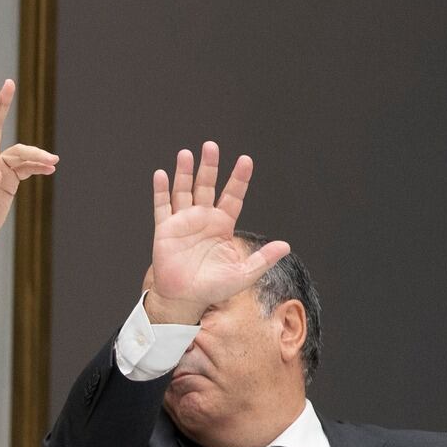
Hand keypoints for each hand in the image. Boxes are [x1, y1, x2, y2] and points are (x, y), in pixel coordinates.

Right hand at [144, 143, 288, 325]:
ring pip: (184, 191)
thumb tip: (286, 246)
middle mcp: (203, 218)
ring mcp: (183, 222)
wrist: (185, 300)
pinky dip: (161, 191)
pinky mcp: (165, 230)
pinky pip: (162, 207)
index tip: (245, 160)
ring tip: (186, 154)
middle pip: (206, 185)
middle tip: (211, 146)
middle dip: (209, 166)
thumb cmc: (213, 289)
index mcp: (222, 225)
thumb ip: (263, 259)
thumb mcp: (244, 275)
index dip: (239, 178)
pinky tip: (161, 174)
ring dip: (184, 172)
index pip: (233, 195)